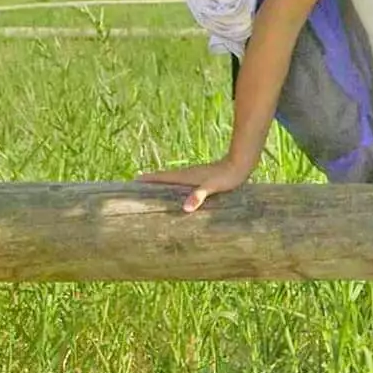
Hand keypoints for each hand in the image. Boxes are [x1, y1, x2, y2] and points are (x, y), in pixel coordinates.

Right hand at [137, 155, 252, 214]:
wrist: (241, 164)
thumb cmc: (226, 176)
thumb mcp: (211, 187)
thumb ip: (198, 196)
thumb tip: (185, 208)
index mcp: (184, 176)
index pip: (159, 177)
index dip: (146, 180)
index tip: (131, 181)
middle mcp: (186, 175)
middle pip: (162, 179)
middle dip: (149, 183)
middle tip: (135, 190)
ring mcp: (193, 176)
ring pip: (172, 181)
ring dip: (161, 185)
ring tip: (151, 194)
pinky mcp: (201, 179)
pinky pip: (182, 184)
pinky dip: (174, 188)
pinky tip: (178, 195)